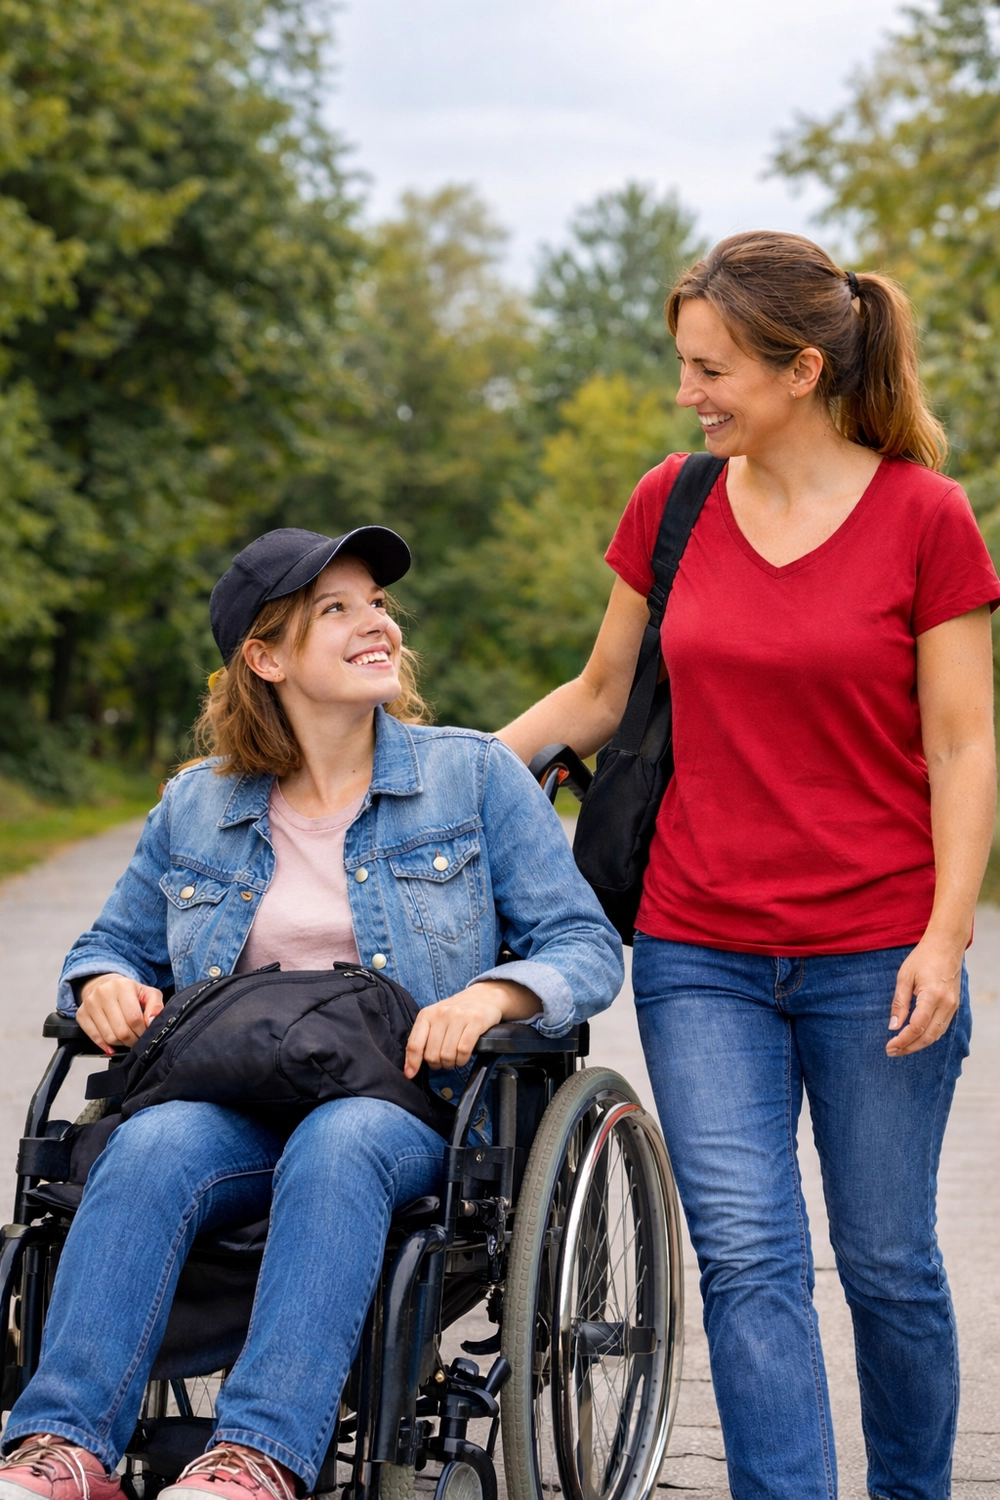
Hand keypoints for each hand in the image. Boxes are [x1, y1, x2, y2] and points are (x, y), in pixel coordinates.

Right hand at [77, 974, 164, 1054]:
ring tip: (127, 1038)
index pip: (134, 1019)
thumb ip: (156, 1006)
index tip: (145, 1035)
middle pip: (121, 1030)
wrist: (104, 984)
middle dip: (132, 1040)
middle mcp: (103, 993)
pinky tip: (113, 1044)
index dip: (142, 1032)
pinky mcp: (81, 1014)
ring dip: (120, 1043)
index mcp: (122, 986)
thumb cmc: (129, 991)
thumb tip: (151, 1021)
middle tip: (137, 1039)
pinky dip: (105, 1045)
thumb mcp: (148, 993)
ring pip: (108, 1037)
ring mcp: (90, 1004)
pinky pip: (94, 1038)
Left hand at [404, 980, 539, 1077]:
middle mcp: (441, 1014)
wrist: (484, 995)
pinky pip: (463, 1050)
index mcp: (427, 1014)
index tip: (411, 1074)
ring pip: (447, 1054)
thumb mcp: (436, 1020)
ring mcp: (459, 1016)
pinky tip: (463, 1057)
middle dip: (438, 1064)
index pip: (414, 1043)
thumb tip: (409, 1069)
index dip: (412, 1062)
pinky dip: (462, 1059)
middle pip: (432, 1054)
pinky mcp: (476, 1021)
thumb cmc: (457, 1012)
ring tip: (455, 1059)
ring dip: (451, 1063)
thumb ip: (422, 1040)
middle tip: (444, 1061)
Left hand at [886, 937, 962, 1056]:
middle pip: (928, 1036)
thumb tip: (893, 1026)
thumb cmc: (922, 958)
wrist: (946, 946)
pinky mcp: (954, 1006)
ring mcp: (953, 1006)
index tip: (889, 1046)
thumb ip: (899, 1003)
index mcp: (932, 995)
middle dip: (909, 1047)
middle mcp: (946, 1004)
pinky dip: (928, 1036)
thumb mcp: (904, 977)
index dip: (902, 1040)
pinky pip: (941, 1027)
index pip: (916, 1026)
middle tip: (892, 1052)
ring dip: (918, 1044)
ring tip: (901, 1048)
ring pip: (936, 1035)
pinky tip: (914, 1038)